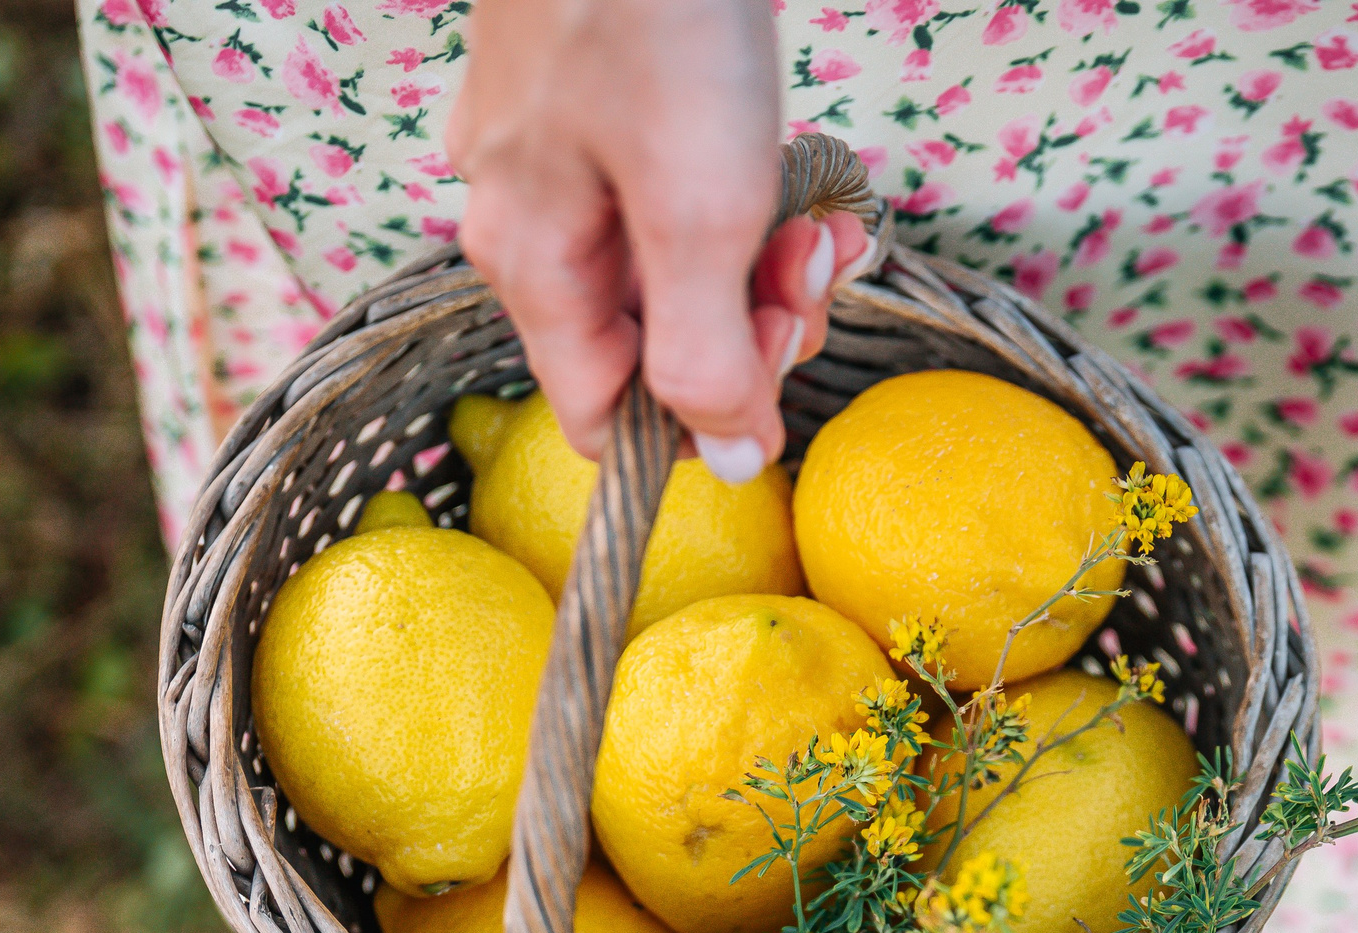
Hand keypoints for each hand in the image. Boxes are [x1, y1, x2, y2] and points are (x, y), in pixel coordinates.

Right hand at [448, 0, 871, 482]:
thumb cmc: (660, 17)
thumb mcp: (698, 212)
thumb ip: (710, 355)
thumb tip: (731, 464)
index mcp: (530, 260)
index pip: (602, 418)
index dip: (700, 423)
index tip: (773, 363)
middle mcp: (533, 216)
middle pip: (657, 344)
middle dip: (756, 323)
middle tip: (816, 265)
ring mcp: (571, 154)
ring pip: (687, 268)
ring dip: (776, 261)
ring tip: (827, 213)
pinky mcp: (620, 102)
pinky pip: (695, 194)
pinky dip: (764, 198)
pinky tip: (818, 179)